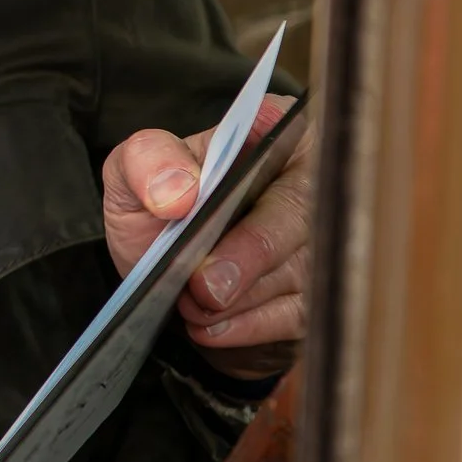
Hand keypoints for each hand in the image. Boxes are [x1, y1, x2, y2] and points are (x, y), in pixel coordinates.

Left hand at [101, 94, 310, 379]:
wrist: (164, 274)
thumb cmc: (160, 208)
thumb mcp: (133, 170)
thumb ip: (146, 160)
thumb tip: (179, 190)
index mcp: (280, 134)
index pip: (287, 140)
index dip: (259, 166)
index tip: (206, 202)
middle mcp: (317, 183)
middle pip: (300, 216)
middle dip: (250, 252)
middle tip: (205, 284)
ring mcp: (328, 242)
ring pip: (303, 271)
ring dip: (244, 296)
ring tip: (194, 303)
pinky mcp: (323, 296)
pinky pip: (301, 314)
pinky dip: (251, 325)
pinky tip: (211, 327)